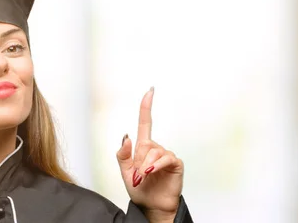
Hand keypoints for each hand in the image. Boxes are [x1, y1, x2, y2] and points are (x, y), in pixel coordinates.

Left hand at [116, 87, 183, 221]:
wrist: (151, 206)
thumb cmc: (140, 190)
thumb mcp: (124, 173)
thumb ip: (122, 155)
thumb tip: (126, 136)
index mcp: (142, 148)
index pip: (145, 123)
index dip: (146, 107)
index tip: (150, 91)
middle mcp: (155, 148)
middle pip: (144, 144)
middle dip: (138, 161)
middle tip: (137, 176)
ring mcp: (166, 155)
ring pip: (153, 152)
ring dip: (145, 166)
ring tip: (143, 178)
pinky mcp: (175, 163)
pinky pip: (165, 158)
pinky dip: (156, 165)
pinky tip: (152, 172)